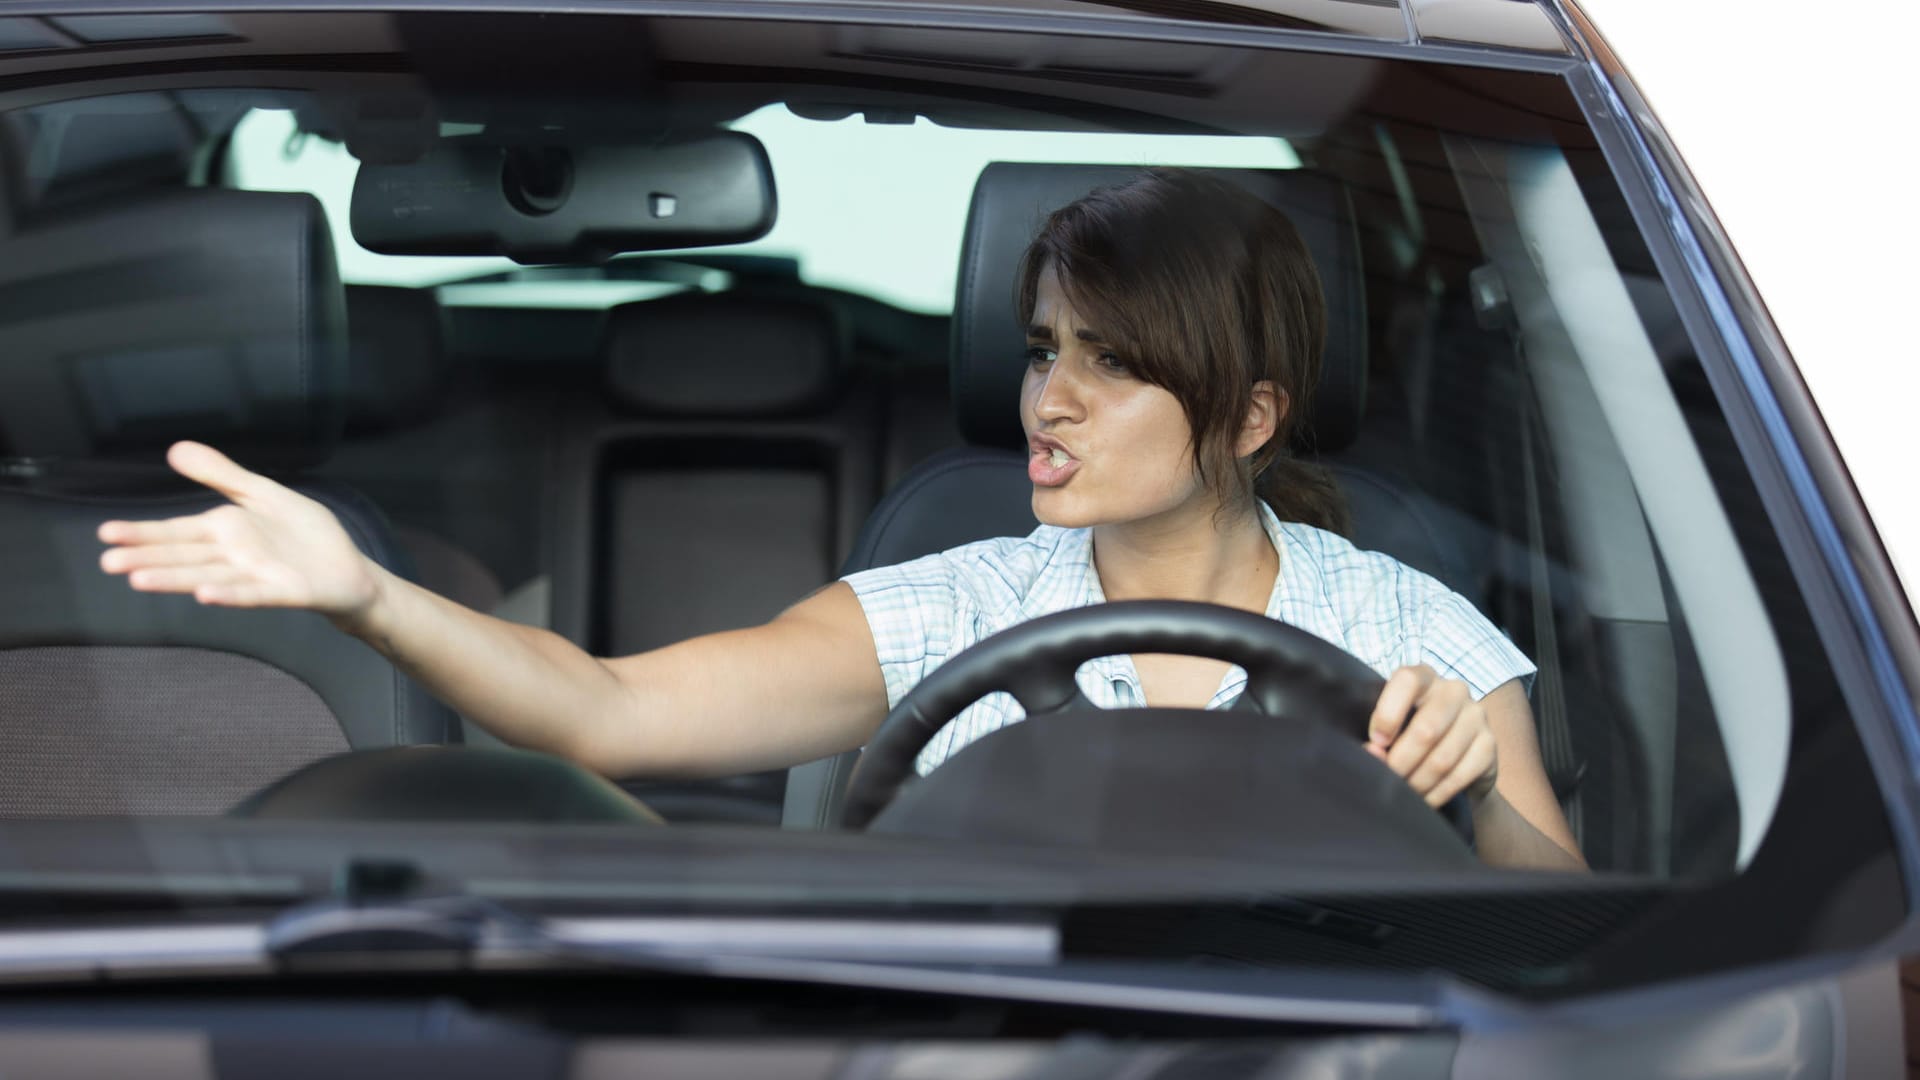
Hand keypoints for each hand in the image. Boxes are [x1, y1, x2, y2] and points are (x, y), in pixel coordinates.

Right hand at [97, 441, 382, 626]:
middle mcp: (233, 556)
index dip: (143, 532)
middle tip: (107, 562)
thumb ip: (222, 474)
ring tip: (139, 579)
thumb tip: (175, 449)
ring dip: (175, 579)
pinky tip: (205, 595)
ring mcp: (256, 576)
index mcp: (225, 531)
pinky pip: (252, 594)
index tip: (105, 533)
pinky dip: (230, 594)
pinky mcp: (283, 592)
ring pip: (208, 576)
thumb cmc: (304, 535)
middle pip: (184, 556)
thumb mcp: (261, 494)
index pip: (176, 531)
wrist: (349, 569)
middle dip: (147, 558)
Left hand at [1365, 664, 1497, 807]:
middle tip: (1387, 778)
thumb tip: (1373, 752)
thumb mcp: (1391, 726)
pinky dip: (1437, 793)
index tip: (1376, 742)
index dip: (1388, 714)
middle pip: (1426, 730)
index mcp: (1424, 676)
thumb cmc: (1409, 732)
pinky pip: (1460, 776)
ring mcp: (1476, 716)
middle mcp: (1454, 690)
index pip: (1407, 681)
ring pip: (1442, 759)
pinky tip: (1424, 799)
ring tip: (1403, 792)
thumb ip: (1379, 735)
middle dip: (1401, 762)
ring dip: (1417, 783)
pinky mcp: (1489, 744)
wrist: (1454, 753)